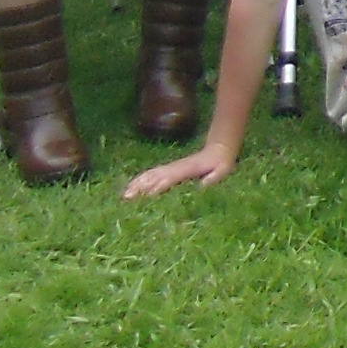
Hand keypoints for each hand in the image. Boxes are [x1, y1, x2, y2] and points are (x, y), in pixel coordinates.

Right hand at [122, 145, 237, 197]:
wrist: (219, 148)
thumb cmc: (221, 163)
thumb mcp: (222, 171)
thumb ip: (213, 178)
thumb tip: (203, 186)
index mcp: (186, 170)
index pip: (169, 179)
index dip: (158, 187)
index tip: (146, 197)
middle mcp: (175, 168)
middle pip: (154, 177)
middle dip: (140, 187)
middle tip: (126, 199)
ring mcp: (171, 167)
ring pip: (150, 175)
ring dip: (137, 184)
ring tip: (124, 195)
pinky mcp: (169, 169)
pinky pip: (152, 173)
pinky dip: (140, 179)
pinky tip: (132, 186)